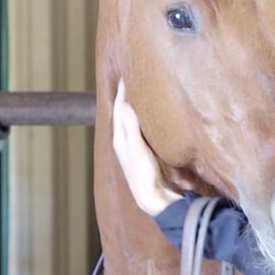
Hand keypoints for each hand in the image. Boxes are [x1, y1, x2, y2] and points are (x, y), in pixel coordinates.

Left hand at [112, 79, 181, 215]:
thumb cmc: (144, 176)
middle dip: (125, 98)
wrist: (154, 199)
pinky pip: (140, 130)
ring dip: (133, 108)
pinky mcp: (145, 153)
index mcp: (121, 140)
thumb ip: (132, 128)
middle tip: (131, 80)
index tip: (126, 75)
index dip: (122, 93)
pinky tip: (149, 118)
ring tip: (138, 94)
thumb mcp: (138, 150)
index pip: (119, 110)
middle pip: (122, 114)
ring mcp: (135, 148)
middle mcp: (125, 142)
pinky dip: (142, 119)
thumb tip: (126, 104)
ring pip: (130, 122)